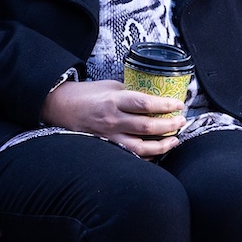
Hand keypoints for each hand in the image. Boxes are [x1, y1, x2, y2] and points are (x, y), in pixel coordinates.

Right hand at [41, 78, 183, 158]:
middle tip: (182, 121)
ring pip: (141, 147)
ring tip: (175, 139)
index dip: (165, 106)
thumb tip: (153, 97)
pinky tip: (157, 151)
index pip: (145, 104)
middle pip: (148, 127)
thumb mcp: (110, 86)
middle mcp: (112, 120)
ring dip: (162, 145)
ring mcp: (108, 136)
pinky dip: (146, 156)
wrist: (60, 107)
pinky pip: (130, 155)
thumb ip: (130, 92)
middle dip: (170, 125)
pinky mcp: (105, 147)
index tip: (179, 104)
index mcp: (114, 100)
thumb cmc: (85, 94)